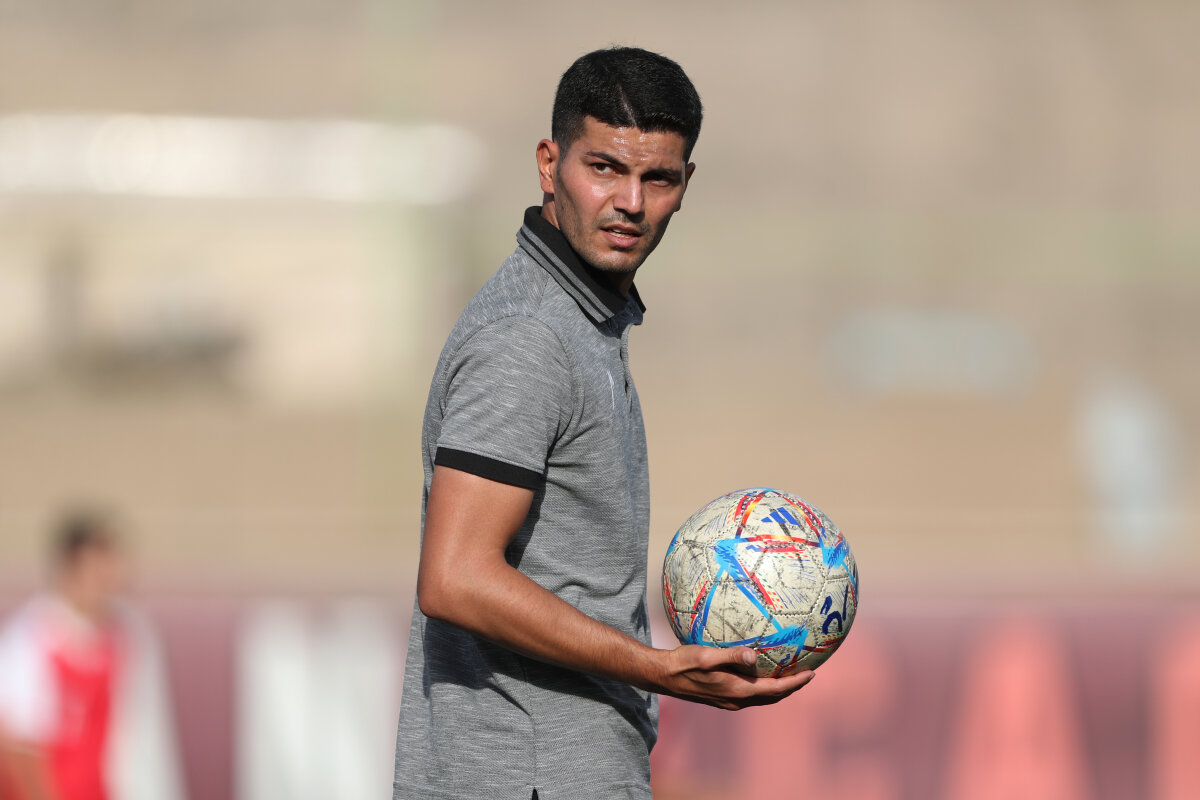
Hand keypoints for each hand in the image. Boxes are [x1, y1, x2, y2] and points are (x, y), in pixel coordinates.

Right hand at [650, 645, 814, 710]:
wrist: (664, 676)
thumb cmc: (683, 662)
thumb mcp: (706, 656)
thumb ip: (730, 656)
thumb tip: (753, 656)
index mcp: (737, 691)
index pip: (775, 689)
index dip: (795, 683)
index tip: (812, 673)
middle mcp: (736, 700)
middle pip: (773, 697)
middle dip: (792, 687)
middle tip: (807, 673)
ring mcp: (729, 701)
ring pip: (763, 697)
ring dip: (779, 688)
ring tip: (791, 674)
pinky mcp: (723, 697)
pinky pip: (752, 694)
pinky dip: (764, 687)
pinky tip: (762, 673)